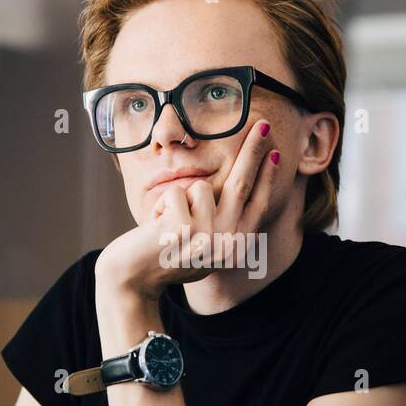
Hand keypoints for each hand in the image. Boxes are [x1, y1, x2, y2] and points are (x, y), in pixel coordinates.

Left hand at [96, 118, 279, 300]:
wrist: (132, 282)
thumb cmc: (163, 261)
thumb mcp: (201, 249)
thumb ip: (221, 228)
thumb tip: (240, 193)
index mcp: (233, 247)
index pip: (257, 203)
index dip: (267, 176)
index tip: (274, 152)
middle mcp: (225, 243)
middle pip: (242, 184)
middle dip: (252, 150)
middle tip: (261, 123)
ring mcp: (205, 236)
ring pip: (198, 187)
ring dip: (177, 200)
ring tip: (166, 224)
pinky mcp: (182, 229)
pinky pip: (174, 193)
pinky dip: (159, 206)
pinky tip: (154, 228)